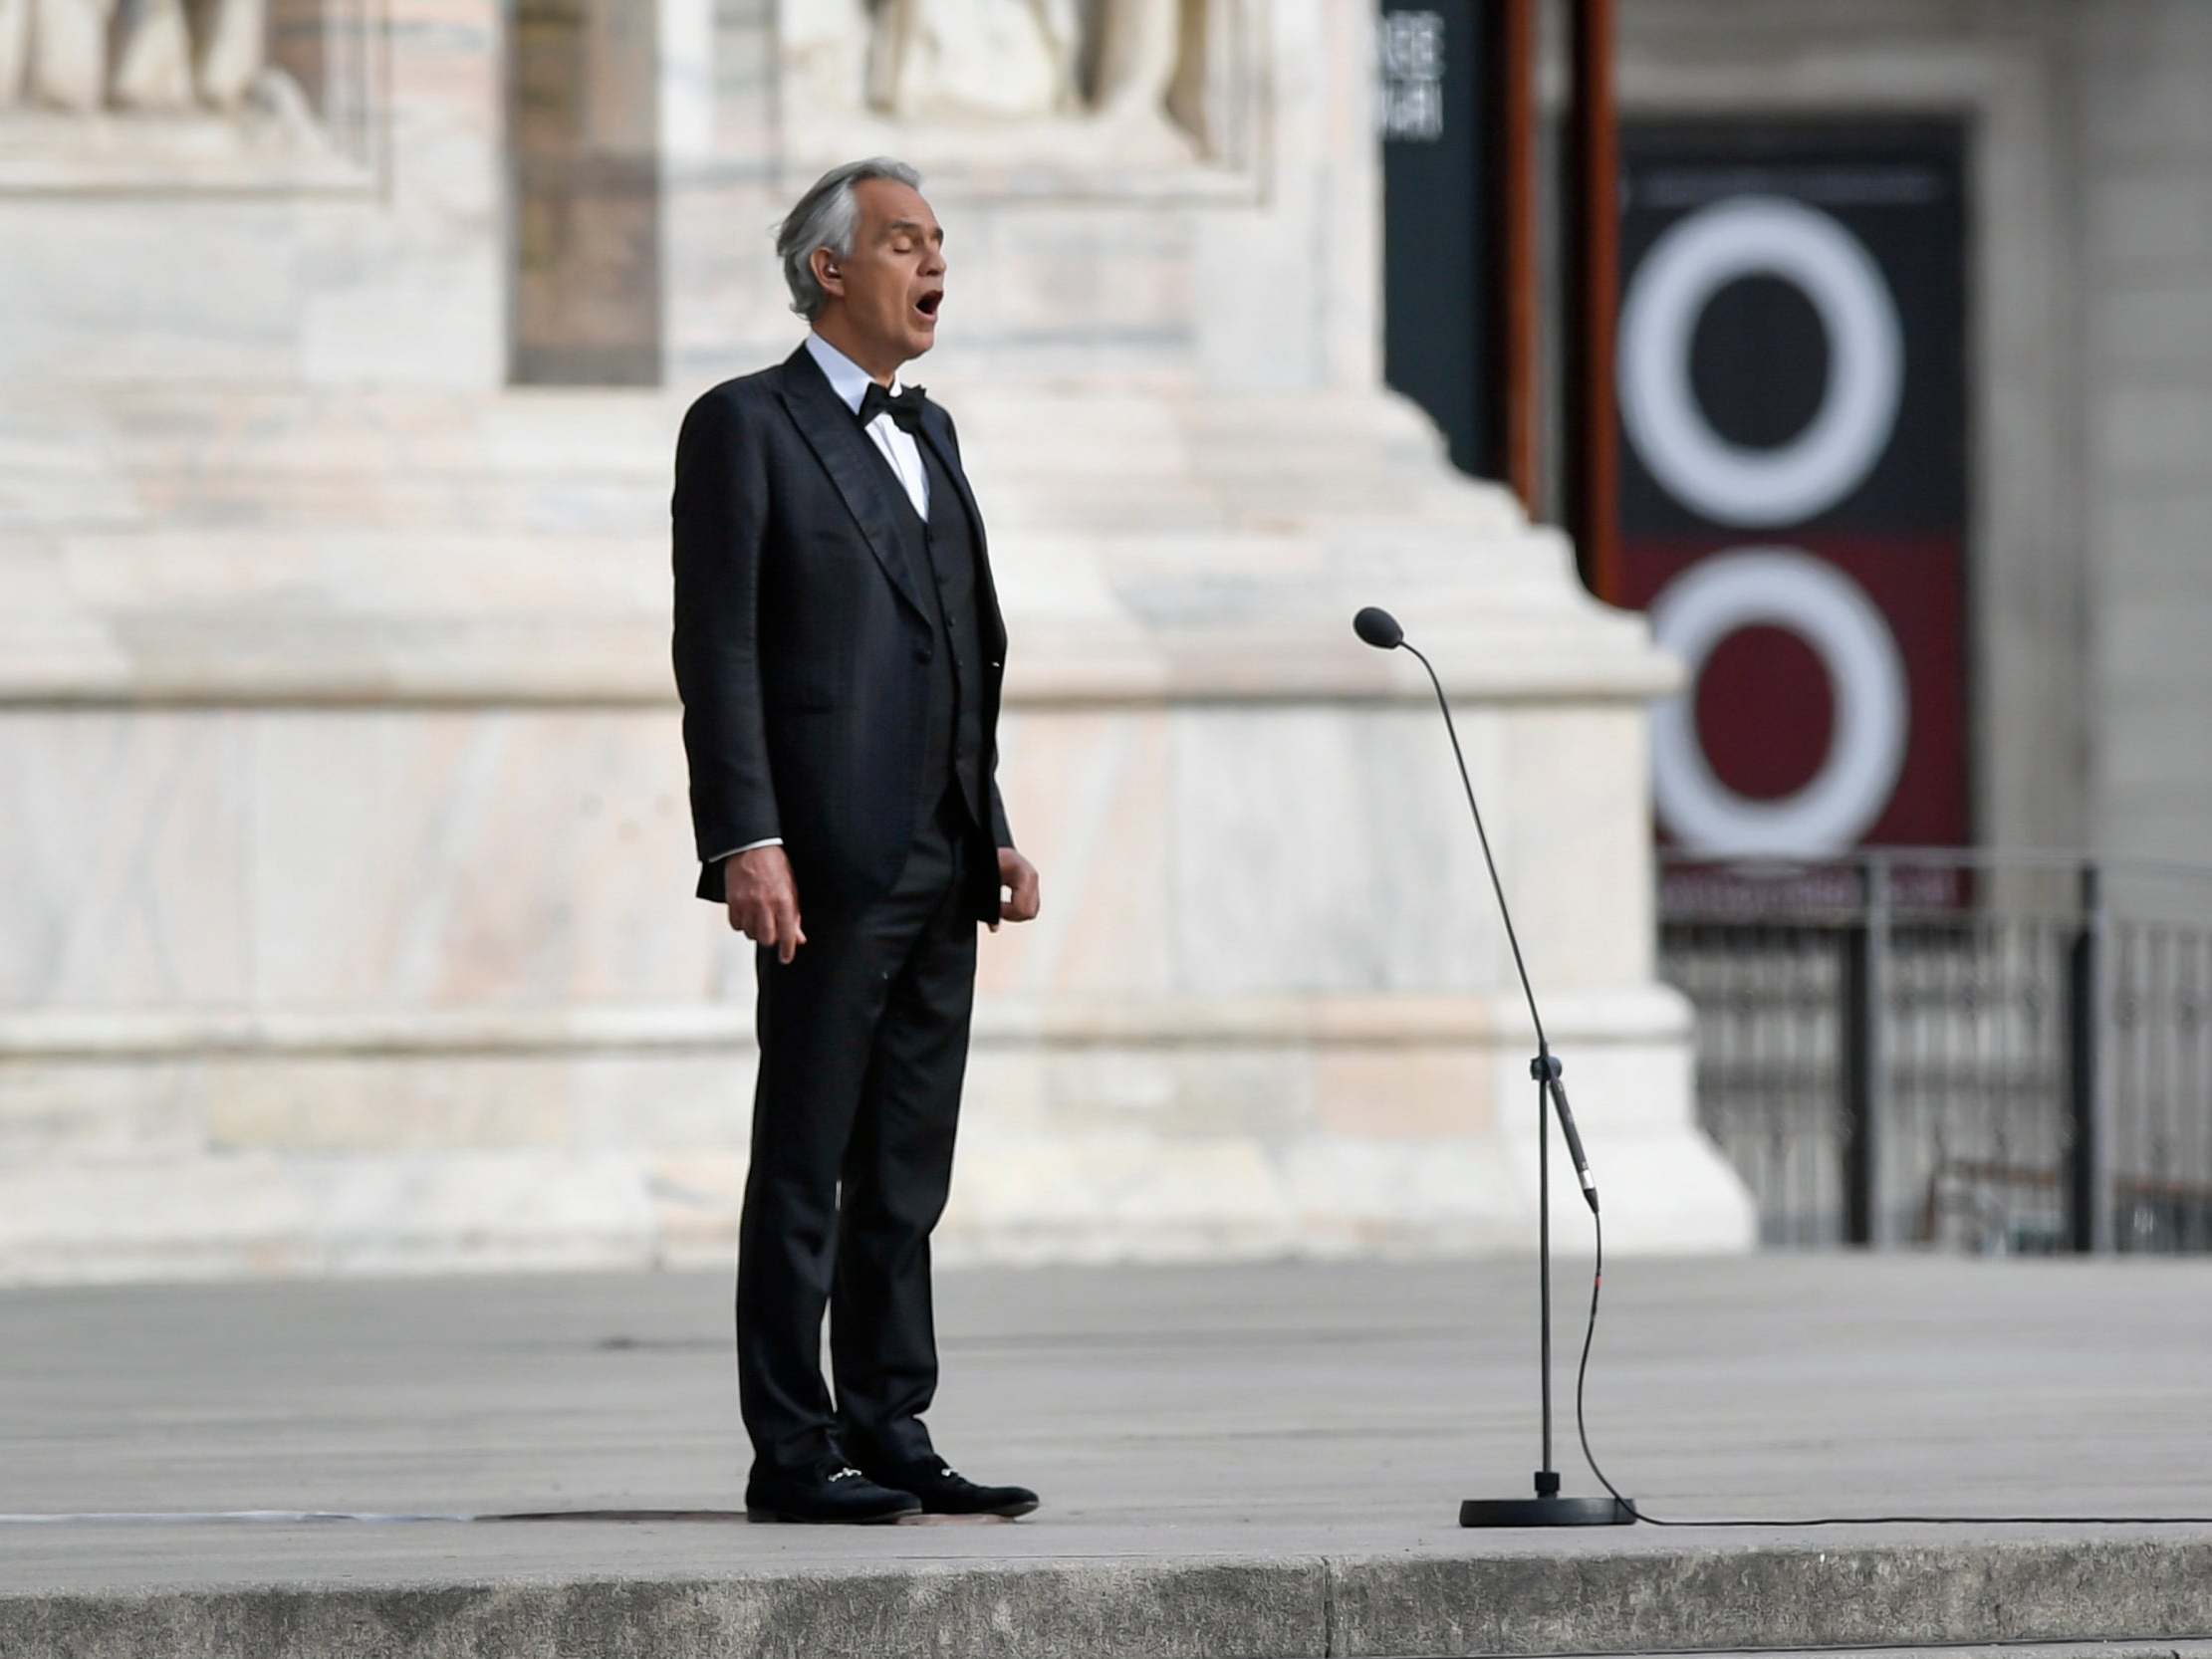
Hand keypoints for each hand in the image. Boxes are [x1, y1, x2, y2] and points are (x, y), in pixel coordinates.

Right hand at [725, 846, 805, 963]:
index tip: (786, 958)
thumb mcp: (791, 887)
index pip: (787, 934)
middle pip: (766, 939)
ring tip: (759, 919)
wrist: (751, 846)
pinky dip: (742, 924)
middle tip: (772, 932)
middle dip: (770, 939)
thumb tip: (799, 937)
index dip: (787, 950)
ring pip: (750, 933)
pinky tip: (747, 916)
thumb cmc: (774, 863)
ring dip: (756, 931)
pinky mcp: (733, 901)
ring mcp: (747, 903)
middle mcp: (764, 904)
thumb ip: (794, 914)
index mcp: (783, 900)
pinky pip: (736, 924)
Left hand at [991, 846, 1039, 931]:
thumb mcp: (985, 878)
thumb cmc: (984, 856)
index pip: (1023, 907)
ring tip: (999, 909)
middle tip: (996, 911)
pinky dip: (1017, 909)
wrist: (984, 844)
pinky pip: (1030, 905)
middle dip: (1011, 915)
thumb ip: (989, 902)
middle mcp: (1032, 877)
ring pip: (1031, 911)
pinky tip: (1005, 907)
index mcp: (1023, 873)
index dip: (1006, 913)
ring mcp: (1033, 880)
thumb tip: (993, 926)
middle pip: (1030, 912)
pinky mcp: (1031, 884)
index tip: (994, 909)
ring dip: (1015, 914)